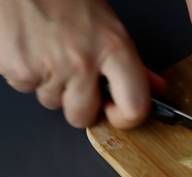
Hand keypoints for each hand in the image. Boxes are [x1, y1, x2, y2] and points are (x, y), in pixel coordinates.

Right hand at [0, 0, 162, 128]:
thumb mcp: (110, 26)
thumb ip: (133, 64)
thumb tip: (155, 88)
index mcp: (114, 48)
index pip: (134, 107)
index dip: (125, 119)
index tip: (117, 112)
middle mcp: (83, 60)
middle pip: (83, 117)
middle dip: (78, 105)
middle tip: (75, 79)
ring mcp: (50, 67)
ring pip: (52, 103)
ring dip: (51, 87)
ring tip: (50, 53)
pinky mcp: (19, 68)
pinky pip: (26, 88)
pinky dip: (27, 74)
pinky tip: (32, 49)